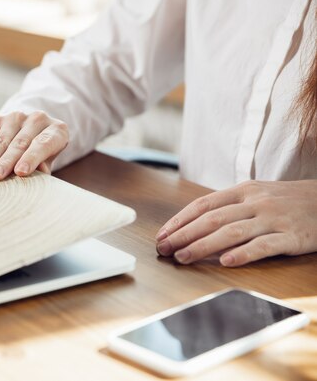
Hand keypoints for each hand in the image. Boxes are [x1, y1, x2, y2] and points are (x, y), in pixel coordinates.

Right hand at [0, 111, 67, 180]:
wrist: (33, 129)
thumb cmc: (44, 152)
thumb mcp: (50, 159)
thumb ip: (44, 166)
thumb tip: (38, 172)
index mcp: (57, 130)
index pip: (43, 144)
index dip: (31, 158)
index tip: (20, 172)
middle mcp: (37, 119)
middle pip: (19, 143)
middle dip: (5, 161)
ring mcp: (16, 117)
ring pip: (0, 141)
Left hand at [155, 180, 316, 266]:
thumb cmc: (284, 201)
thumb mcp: (255, 195)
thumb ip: (228, 208)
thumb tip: (191, 225)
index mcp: (243, 190)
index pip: (203, 205)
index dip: (180, 220)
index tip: (162, 235)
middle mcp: (255, 202)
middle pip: (212, 219)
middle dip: (183, 235)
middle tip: (164, 249)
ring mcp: (273, 219)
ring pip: (232, 232)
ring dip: (203, 246)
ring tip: (183, 257)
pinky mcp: (292, 237)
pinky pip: (264, 246)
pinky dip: (243, 254)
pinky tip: (226, 262)